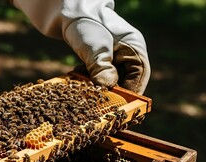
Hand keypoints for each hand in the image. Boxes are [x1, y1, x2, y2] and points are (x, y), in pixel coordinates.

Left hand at [12, 0, 150, 93]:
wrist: (66, 10)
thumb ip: (102, 67)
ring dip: (96, 87)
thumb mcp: (95, 47)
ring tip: (83, 87)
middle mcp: (126, 54)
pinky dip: (87, 80)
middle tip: (95, 101)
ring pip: (108, 81)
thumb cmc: (85, 24)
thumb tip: (108, 90)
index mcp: (134, 48)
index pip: (139, 77)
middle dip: (110, 92)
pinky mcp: (97, 60)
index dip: (130, 94)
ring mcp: (112, 58)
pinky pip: (96, 76)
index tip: (117, 107)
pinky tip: (76, 79)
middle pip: (124, 81)